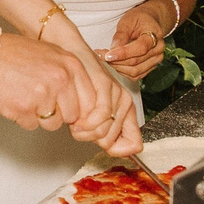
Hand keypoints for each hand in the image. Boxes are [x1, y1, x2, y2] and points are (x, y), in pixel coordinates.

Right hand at [0, 31, 94, 132]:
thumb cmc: (14, 53)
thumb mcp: (51, 54)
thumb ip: (70, 74)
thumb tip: (84, 101)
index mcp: (71, 65)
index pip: (91, 100)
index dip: (81, 110)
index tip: (72, 112)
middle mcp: (60, 79)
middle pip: (73, 115)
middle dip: (59, 114)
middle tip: (42, 102)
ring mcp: (43, 95)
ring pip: (52, 123)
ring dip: (40, 117)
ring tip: (26, 97)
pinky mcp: (24, 108)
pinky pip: (31, 125)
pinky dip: (22, 117)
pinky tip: (14, 99)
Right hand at [46, 26, 140, 156]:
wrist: (69, 53)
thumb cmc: (76, 82)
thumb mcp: (89, 111)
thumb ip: (99, 130)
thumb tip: (110, 149)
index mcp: (124, 110)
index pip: (134, 144)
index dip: (117, 151)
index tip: (100, 146)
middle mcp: (125, 103)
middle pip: (110, 142)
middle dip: (89, 139)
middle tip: (78, 126)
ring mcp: (117, 95)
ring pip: (104, 132)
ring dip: (83, 132)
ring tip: (74, 120)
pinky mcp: (107, 87)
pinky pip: (100, 116)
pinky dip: (84, 123)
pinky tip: (75, 119)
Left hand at [100, 1, 169, 81]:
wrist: (149, 23)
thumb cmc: (138, 20)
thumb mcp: (128, 21)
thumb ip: (121, 35)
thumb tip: (113, 50)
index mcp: (155, 35)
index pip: (140, 48)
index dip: (123, 53)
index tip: (107, 55)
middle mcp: (158, 50)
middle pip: (135, 62)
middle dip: (115, 61)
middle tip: (100, 54)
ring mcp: (155, 61)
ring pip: (134, 71)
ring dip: (117, 67)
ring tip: (105, 58)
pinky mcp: (150, 68)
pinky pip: (135, 76)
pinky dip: (122, 71)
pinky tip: (113, 63)